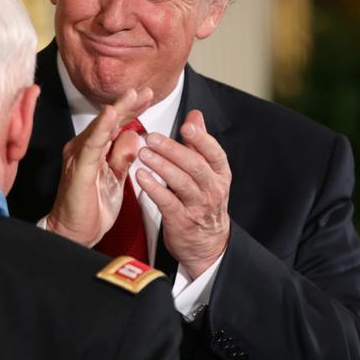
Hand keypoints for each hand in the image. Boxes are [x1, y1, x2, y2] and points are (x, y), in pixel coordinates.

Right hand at [46, 88, 152, 246]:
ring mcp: (80, 156)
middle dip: (128, 104)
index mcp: (94, 151)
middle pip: (108, 121)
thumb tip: (133, 136)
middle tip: (146, 91)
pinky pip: (92, 144)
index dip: (130, 110)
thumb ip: (122, 157)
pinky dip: (102, 127)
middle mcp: (84, 148)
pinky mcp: (80, 167)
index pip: (114, 125)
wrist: (74, 233)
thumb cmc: (91, 208)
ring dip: (118, 109)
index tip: (147, 96)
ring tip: (133, 95)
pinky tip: (111, 114)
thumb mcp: (116, 179)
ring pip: (101, 127)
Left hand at [135, 110, 230, 276]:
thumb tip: (195, 115)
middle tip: (152, 137)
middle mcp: (212, 189)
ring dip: (161, 166)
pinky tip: (140, 176)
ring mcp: (197, 206)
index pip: (214, 153)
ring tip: (143, 153)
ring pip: (181, 183)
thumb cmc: (203, 201)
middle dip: (173, 149)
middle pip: (195, 165)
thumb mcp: (208, 172)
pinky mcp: (181, 220)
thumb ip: (200, 143)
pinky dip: (153, 188)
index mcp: (220, 174)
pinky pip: (167, 202)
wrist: (206, 243)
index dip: (201, 138)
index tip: (186, 125)